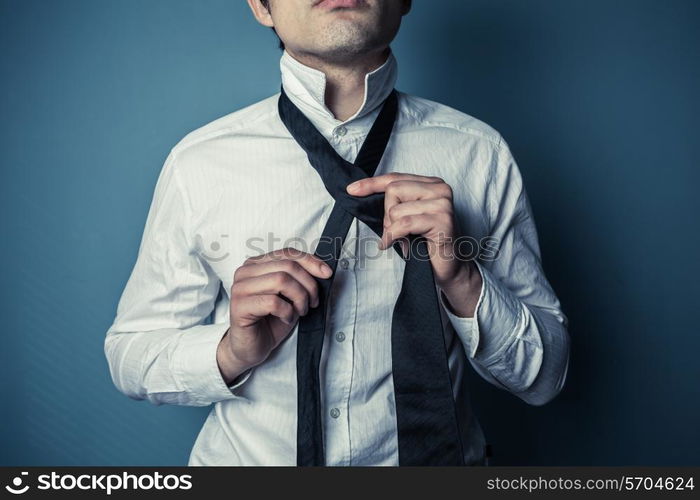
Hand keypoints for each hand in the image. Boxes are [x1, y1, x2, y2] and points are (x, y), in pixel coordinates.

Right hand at [217, 248, 331, 383]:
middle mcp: (245, 272)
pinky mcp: (239, 306)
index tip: (327, 274)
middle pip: (287, 266)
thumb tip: (323, 270)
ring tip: (300, 311)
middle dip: (308, 285)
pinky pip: (273, 302)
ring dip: (299, 298)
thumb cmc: (270, 320)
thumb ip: (299, 279)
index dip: (311, 262)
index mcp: (256, 264)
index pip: (288, 253)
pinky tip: (286, 318)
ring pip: (281, 280)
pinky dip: (287, 311)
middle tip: (313, 302)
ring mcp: (240, 288)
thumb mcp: (290, 295)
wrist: (251, 347)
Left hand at [347, 173, 481, 316]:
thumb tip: (361, 192)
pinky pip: (404, 224)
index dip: (371, 184)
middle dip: (386, 214)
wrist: (448, 267)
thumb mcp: (406, 217)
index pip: (395, 178)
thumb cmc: (426, 243)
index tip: (351, 190)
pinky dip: (394, 236)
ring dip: (392, 229)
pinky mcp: (443, 221)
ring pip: (397, 209)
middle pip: (393, 190)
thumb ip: (394, 202)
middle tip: (393, 232)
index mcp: (432, 183)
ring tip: (403, 240)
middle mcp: (440, 189)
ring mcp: (443, 204)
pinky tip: (397, 245)